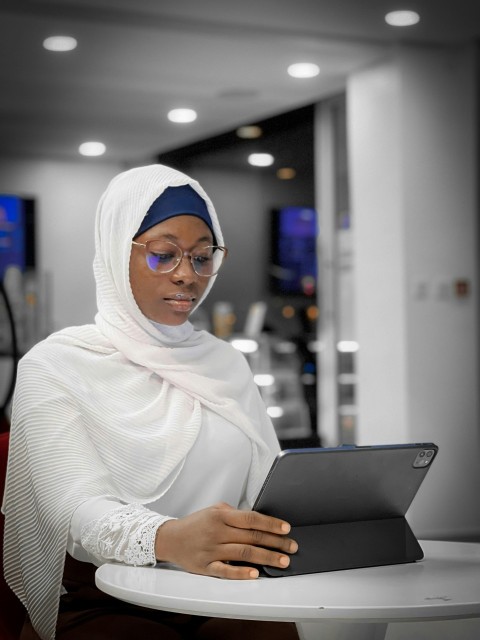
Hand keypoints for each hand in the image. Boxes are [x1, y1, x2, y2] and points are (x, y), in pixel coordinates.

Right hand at [154, 502, 297, 578]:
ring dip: (266, 557)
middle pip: (252, 537)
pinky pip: (226, 570)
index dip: (270, 523)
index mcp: (221, 516)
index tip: (286, 528)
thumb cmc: (195, 524)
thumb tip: (257, 519)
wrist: (170, 538)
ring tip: (283, 561)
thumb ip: (234, 513)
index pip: (251, 519)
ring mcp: (211, 550)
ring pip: (244, 553)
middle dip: (276, 542)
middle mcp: (217, 532)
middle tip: (292, 547)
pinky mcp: (205, 567)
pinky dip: (241, 573)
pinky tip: (256, 574)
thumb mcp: (214, 510)